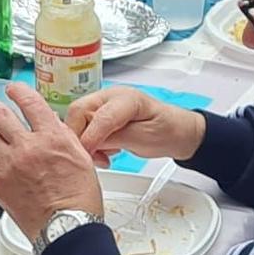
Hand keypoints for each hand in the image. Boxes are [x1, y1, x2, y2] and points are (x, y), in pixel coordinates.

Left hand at [0, 83, 105, 241]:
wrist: (68, 229)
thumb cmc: (79, 199)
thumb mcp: (81, 158)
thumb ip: (62, 136)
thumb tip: (49, 123)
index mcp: (52, 137)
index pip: (29, 101)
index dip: (17, 90)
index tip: (12, 89)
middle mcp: (28, 146)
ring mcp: (10, 164)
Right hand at [68, 87, 207, 167]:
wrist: (176, 132)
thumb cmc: (167, 131)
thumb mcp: (144, 138)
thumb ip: (115, 139)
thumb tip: (89, 145)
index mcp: (126, 98)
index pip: (99, 116)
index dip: (90, 137)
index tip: (86, 155)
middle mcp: (109, 96)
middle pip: (78, 111)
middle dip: (79, 137)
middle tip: (91, 158)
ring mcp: (103, 105)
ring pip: (77, 120)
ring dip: (82, 141)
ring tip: (102, 157)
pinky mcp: (99, 115)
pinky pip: (83, 127)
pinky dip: (88, 142)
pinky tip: (103, 152)